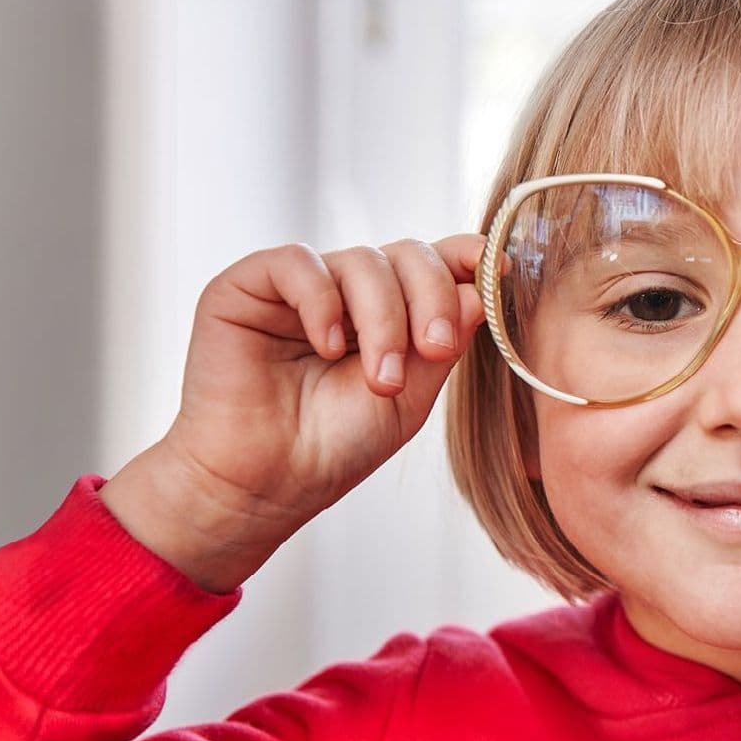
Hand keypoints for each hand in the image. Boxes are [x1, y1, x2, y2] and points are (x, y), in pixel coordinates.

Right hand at [102, 234, 488, 590]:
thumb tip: (481, 285)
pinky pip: (297, 263)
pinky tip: (328, 346)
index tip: (494, 269)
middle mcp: (345, 291)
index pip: (432, 264)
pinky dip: (322, 301)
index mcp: (387, 312)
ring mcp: (297, 287)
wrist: (263, 485)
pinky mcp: (247, 286)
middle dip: (430, 297)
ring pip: (360, 261)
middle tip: (435, 348)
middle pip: (405, 255)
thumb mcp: (410, 397)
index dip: (465, 257)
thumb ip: (444, 339)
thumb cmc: (332, 448)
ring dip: (382, 318)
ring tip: (379, 380)